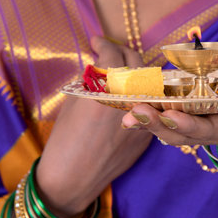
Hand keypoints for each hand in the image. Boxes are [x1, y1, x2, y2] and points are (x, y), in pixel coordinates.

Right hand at [35, 37, 151, 217]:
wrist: (76, 175)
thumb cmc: (66, 138)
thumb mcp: (74, 100)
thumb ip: (91, 77)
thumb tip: (102, 61)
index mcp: (109, 86)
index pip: (113, 52)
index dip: (103, 43)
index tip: (96, 42)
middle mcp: (133, 97)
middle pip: (134, 62)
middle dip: (121, 52)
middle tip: (109, 52)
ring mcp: (146, 114)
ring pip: (148, 80)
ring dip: (134, 71)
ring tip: (120, 71)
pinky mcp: (150, 129)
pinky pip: (151, 101)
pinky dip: (141, 92)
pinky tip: (129, 92)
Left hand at [121, 101, 217, 170]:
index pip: (205, 128)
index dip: (188, 124)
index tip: (170, 116)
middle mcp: (206, 132)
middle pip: (178, 132)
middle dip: (156, 123)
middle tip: (135, 111)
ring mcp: (194, 128)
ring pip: (166, 129)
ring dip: (145, 122)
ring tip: (126, 112)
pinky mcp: (186, 121)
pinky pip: (163, 121)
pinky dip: (145, 117)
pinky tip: (126, 108)